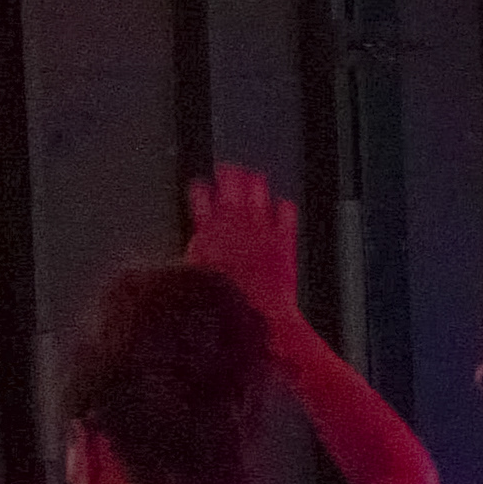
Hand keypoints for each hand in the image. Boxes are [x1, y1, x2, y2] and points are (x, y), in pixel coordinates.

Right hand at [183, 164, 304, 326]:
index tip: (200, 184)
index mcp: (209, 235)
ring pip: (257, 197)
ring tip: (253, 176)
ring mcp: (262, 231)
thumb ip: (198, 257)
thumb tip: (196, 246)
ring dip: (254, 184)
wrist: (259, 316)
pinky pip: (286, 216)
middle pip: (230, 192)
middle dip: (228, 177)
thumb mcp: (198, 280)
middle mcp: (235, 227)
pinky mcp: (284, 241)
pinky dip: (283, 208)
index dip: (200, 192)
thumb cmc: (226, 303)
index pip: (201, 203)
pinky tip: (283, 203)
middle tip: (228, 168)